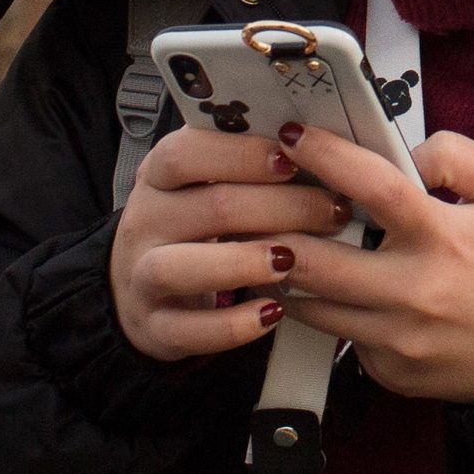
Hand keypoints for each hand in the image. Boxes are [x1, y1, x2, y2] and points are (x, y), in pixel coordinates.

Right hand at [107, 124, 355, 362]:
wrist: (141, 289)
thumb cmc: (193, 226)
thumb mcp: (205, 185)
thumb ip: (246, 163)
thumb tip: (317, 143)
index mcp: (158, 176)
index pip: (186, 152)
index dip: (243, 154)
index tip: (294, 158)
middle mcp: (144, 222)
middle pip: (210, 207)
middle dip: (282, 207)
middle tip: (333, 212)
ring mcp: (142, 278)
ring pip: (183, 267)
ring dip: (245, 262)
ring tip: (292, 260)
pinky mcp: (155, 328)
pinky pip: (191, 330)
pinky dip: (234, 325)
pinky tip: (273, 313)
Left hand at [273, 123, 473, 402]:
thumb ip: (458, 156)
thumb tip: (405, 153)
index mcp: (441, 237)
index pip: (373, 188)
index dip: (326, 156)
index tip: (293, 136)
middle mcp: (414, 290)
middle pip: (317, 261)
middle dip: (273, 230)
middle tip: (252, 206)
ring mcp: (398, 338)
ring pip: (312, 306)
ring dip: (284, 274)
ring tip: (269, 247)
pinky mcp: (389, 370)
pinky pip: (340, 338)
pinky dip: (325, 313)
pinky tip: (321, 293)